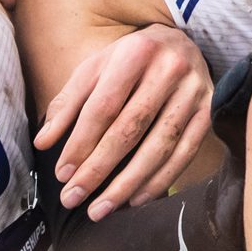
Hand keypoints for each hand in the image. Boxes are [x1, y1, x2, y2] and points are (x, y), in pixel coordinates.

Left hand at [32, 26, 212, 218]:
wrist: (182, 42)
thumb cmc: (131, 60)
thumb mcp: (96, 69)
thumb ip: (68, 103)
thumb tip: (42, 143)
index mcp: (135, 53)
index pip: (103, 107)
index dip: (80, 143)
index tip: (62, 174)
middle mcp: (169, 70)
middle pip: (130, 129)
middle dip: (99, 169)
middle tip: (73, 198)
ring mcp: (193, 92)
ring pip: (159, 147)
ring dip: (127, 183)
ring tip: (100, 208)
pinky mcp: (209, 111)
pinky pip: (185, 153)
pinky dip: (160, 179)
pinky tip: (136, 199)